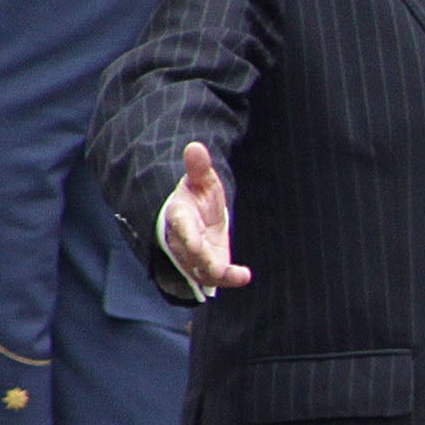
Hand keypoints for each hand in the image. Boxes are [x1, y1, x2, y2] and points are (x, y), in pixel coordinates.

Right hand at [159, 141, 249, 296]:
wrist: (196, 218)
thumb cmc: (196, 198)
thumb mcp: (200, 181)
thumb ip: (198, 168)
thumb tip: (196, 146)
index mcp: (180, 216)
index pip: (181, 225)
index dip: (187, 235)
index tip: (194, 242)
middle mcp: (184, 239)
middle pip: (191, 252)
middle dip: (202, 259)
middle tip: (215, 268)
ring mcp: (195, 255)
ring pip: (202, 268)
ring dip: (217, 274)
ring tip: (236, 276)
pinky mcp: (209, 265)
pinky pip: (217, 276)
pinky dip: (230, 278)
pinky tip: (245, 276)